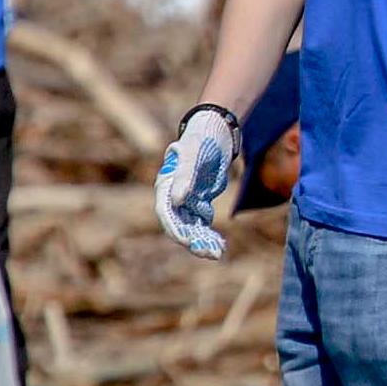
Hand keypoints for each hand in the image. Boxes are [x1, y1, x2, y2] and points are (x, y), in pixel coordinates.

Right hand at [156, 106, 240, 258]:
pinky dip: (209, 235)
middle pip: (179, 225)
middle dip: (193, 241)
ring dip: (202, 242)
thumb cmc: (201, 140)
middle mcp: (173, 196)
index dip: (175, 229)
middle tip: (211, 254)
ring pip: (191, 228)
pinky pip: (201, 224)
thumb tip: (177, 201)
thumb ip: (185, 177)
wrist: (215, 131)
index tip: (188, 242)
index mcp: (166, 185)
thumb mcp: (193, 156)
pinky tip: (220, 245)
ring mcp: (186, 200)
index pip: (166, 214)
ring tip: (218, 253)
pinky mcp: (199, 201)